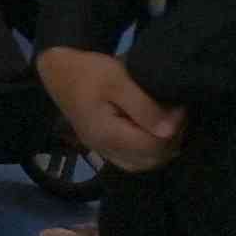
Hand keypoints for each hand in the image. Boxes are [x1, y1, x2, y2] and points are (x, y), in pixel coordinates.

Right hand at [42, 48, 187, 176]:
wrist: (59, 72)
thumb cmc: (89, 72)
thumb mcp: (118, 81)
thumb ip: (144, 106)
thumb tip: (170, 130)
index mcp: (108, 134)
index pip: (154, 146)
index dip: (174, 128)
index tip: (176, 106)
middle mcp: (105, 149)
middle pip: (152, 159)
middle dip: (170, 139)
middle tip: (173, 114)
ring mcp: (103, 150)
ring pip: (144, 163)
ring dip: (161, 146)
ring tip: (164, 122)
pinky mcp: (104, 147)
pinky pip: (133, 160)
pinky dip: (148, 150)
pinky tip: (151, 132)